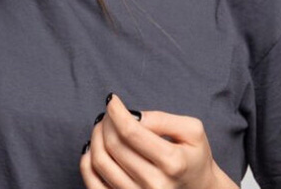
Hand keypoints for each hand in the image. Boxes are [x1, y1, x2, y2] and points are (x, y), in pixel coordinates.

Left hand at [80, 94, 238, 188]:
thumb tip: (132, 116)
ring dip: (96, 138)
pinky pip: (93, 184)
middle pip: (113, 145)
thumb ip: (162, 119)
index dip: (116, 112)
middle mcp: (154, 185)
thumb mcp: (191, 131)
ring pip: (100, 162)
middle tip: (109, 113)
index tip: (112, 100)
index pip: (131, 132)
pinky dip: (87, 162)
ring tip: (103, 127)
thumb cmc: (194, 157)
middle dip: (106, 122)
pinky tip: (94, 147)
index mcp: (172, 162)